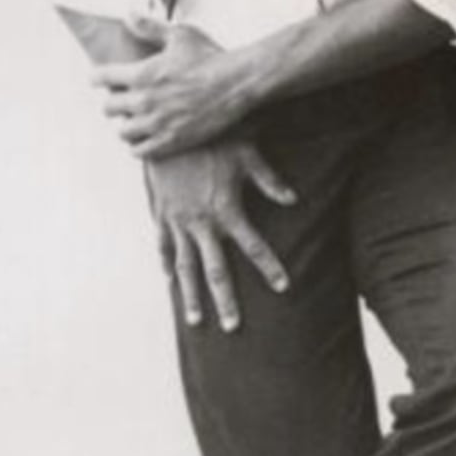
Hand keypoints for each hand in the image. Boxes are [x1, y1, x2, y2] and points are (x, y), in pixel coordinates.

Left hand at [94, 18, 253, 158]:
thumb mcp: (180, 35)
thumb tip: (129, 15)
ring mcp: (156, 124)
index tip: (100, 78)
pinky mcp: (170, 141)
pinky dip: (138, 145)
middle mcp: (143, 101)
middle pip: (108, 107)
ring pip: (122, 131)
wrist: (237, 84)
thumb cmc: (210, 58)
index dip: (98, 77)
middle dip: (114, 101)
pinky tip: (146, 138)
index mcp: (141, 74)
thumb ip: (150, 27)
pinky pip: (140, 151)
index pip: (101, 77)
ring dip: (127, 124)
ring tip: (136, 119)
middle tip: (123, 99)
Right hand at [145, 141, 295, 330]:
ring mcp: (178, 222)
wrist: (166, 128)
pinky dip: (167, 266)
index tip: (283, 287)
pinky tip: (170, 284)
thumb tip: (294, 200)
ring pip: (186, 267)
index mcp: (227, 210)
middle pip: (216, 270)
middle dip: (226, 300)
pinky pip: (164, 246)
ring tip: (197, 322)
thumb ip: (270, 180)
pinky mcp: (161, 215)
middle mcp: (202, 223)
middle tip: (234, 327)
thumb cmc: (212, 137)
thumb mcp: (247, 153)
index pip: (254, 247)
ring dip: (192, 296)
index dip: (270, 267)